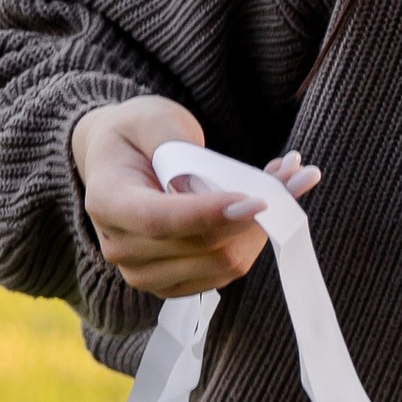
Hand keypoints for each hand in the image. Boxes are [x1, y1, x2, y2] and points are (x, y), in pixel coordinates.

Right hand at [71, 97, 320, 298]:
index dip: (211, 214)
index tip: (258, 200)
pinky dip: (254, 239)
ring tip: (284, 183)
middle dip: (254, 213)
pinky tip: (265, 207)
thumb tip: (233, 187)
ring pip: (224, 263)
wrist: (120, 160)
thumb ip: (185, 149)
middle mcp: (120, 247)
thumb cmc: (138, 134)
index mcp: (106, 201)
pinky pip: (228, 270)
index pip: (161, 221)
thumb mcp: (155, 119)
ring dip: (262, 227)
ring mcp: (145, 273)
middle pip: (202, 246)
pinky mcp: (174, 283)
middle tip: (294, 173)